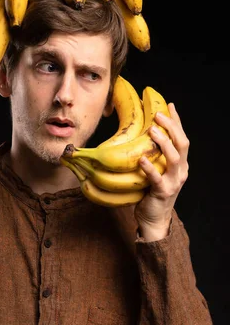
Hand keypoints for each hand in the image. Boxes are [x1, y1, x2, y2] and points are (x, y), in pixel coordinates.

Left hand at [134, 103, 189, 240]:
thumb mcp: (157, 170)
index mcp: (181, 164)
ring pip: (174, 158)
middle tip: (157, 114)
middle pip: (182, 144)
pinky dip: (149, 168)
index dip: (177, 121)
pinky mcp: (162, 193)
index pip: (182, 137)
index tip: (168, 104)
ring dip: (163, 142)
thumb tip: (143, 132)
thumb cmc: (151, 192)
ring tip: (151, 131)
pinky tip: (141, 160)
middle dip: (171, 126)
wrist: (154, 220)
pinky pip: (156, 178)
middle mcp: (181, 171)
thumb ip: (156, 155)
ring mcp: (173, 182)